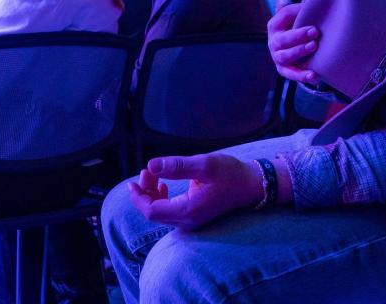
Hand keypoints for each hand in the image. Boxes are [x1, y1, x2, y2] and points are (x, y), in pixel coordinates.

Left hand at [127, 154, 262, 229]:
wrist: (251, 185)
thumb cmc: (230, 174)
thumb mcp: (204, 165)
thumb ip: (177, 166)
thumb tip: (151, 165)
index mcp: (188, 210)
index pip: (151, 211)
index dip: (138, 197)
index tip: (133, 180)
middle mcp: (187, 221)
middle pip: (154, 212)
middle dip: (144, 192)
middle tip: (146, 171)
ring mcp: (191, 221)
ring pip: (160, 212)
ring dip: (152, 194)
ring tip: (153, 174)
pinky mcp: (193, 216)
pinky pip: (169, 211)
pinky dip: (161, 198)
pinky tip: (163, 185)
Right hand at [268, 3, 318, 83]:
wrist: (292, 44)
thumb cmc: (297, 25)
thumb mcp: (296, 14)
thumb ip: (301, 8)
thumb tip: (310, 1)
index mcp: (274, 25)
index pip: (283, 18)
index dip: (297, 20)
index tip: (314, 27)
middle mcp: (273, 42)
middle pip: (282, 40)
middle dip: (298, 36)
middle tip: (315, 33)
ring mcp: (277, 57)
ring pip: (284, 57)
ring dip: (298, 52)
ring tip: (314, 48)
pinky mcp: (283, 70)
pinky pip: (290, 74)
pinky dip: (301, 76)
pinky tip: (314, 76)